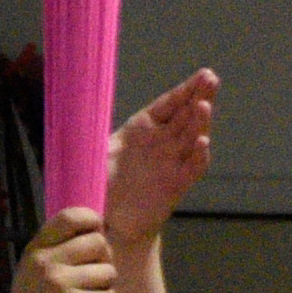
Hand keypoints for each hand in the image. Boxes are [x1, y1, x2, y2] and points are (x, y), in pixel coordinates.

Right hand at [0, 212, 122, 292]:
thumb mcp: (32, 272)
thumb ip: (55, 251)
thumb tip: (95, 233)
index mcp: (35, 249)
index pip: (70, 217)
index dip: (91, 221)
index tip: (96, 232)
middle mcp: (47, 261)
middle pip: (99, 242)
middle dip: (104, 258)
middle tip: (94, 275)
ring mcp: (62, 283)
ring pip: (109, 271)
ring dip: (106, 285)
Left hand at [102, 68, 221, 254]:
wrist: (107, 217)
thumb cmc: (100, 181)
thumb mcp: (92, 148)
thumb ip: (91, 126)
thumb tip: (79, 100)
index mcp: (144, 128)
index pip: (169, 104)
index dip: (185, 90)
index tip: (203, 75)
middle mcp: (163, 142)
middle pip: (186, 116)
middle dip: (200, 97)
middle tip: (211, 80)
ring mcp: (171, 163)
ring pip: (191, 138)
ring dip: (200, 122)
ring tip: (204, 107)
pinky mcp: (175, 185)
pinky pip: (191, 169)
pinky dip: (198, 156)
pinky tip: (202, 143)